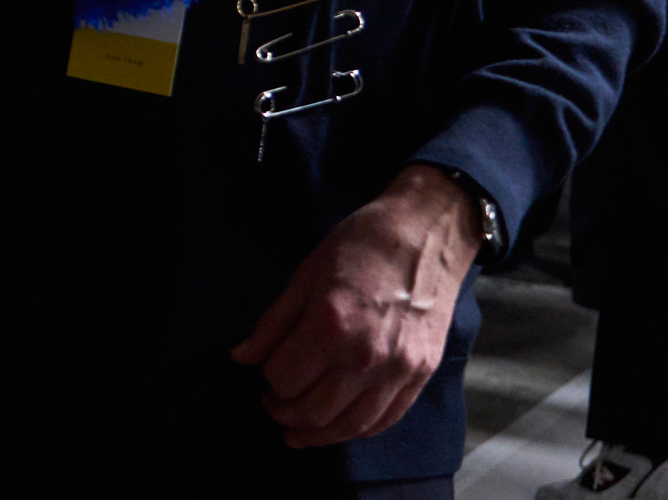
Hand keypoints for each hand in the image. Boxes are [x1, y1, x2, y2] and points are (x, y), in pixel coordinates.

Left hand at [231, 163, 483, 446]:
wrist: (425, 234)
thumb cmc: (358, 246)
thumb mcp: (304, 276)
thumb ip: (273, 324)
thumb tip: (242, 358)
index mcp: (329, 325)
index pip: (285, 377)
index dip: (268, 379)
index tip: (265, 372)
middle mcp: (365, 356)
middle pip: (315, 410)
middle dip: (286, 412)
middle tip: (273, 405)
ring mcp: (398, 370)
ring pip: (351, 425)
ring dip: (319, 433)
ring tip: (298, 428)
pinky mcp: (422, 374)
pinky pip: (386, 419)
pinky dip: (358, 429)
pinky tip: (339, 425)